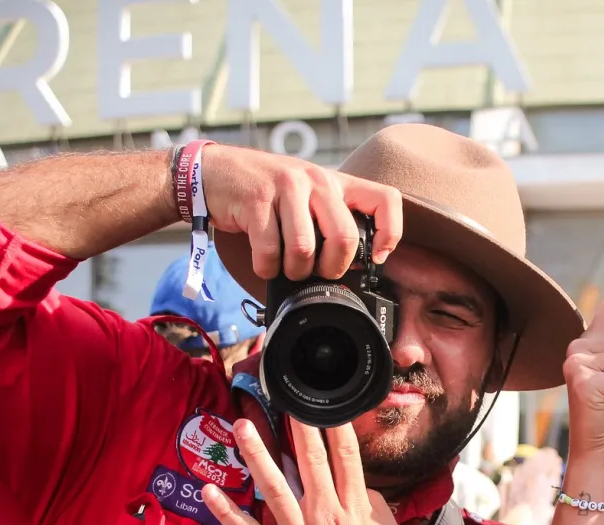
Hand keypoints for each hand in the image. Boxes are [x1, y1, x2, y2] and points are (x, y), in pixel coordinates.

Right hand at [202, 147, 403, 281]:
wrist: (213, 172)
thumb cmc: (266, 192)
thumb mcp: (306, 195)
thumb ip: (330, 219)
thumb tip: (355, 263)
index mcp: (335, 181)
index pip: (385, 199)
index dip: (390, 233)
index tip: (376, 256)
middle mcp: (316, 179)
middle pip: (345, 236)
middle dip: (332, 268)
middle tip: (318, 272)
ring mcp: (286, 187)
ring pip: (304, 249)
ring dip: (294, 271)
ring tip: (285, 267)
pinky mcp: (256, 201)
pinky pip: (269, 251)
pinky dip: (266, 268)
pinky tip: (264, 262)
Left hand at [204, 417, 404, 524]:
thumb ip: (370, 503)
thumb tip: (354, 481)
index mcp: (354, 511)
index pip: (345, 459)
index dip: (335, 428)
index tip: (324, 405)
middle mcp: (325, 520)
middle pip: (310, 464)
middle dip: (298, 430)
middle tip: (285, 401)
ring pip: (273, 490)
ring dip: (256, 457)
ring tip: (242, 429)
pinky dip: (226, 512)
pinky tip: (210, 491)